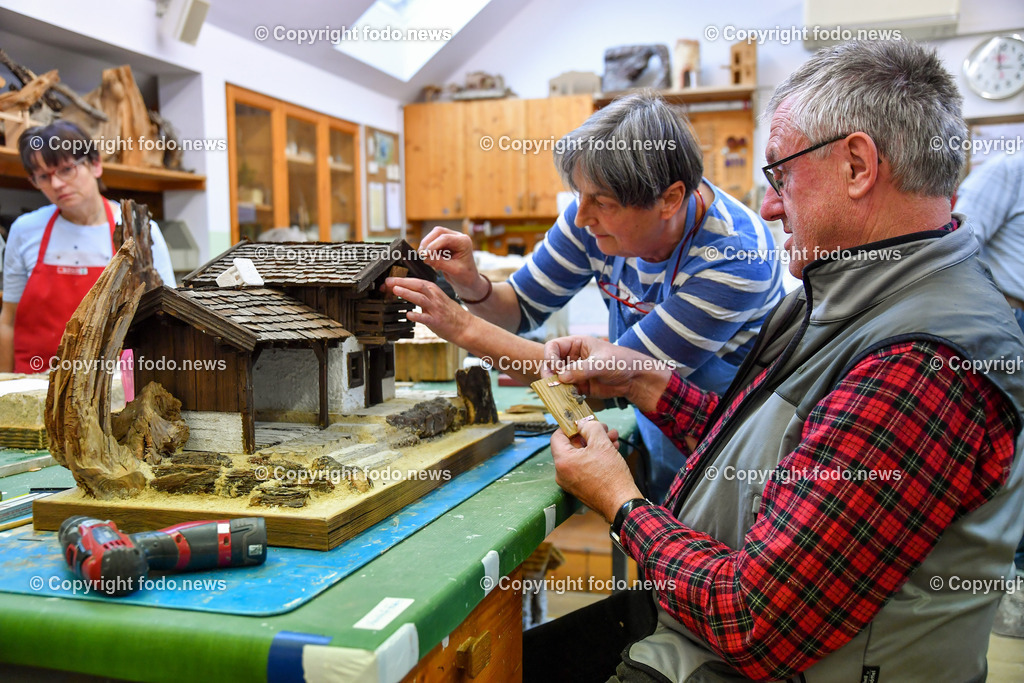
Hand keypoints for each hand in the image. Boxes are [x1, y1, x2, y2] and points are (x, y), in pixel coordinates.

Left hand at [386, 277, 469, 344]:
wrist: (465, 326)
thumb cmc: (450, 314)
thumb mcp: (437, 299)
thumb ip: (423, 295)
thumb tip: (405, 291)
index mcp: (434, 290)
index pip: (416, 281)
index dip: (401, 280)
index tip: (389, 280)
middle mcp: (434, 297)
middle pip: (417, 286)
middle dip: (401, 282)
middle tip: (388, 281)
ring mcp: (436, 309)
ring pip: (421, 298)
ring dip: (407, 293)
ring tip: (395, 291)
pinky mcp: (437, 321)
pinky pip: (426, 318)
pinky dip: (417, 316)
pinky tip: (408, 315)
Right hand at [418, 227, 486, 298]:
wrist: (468, 280)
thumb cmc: (465, 276)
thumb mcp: (453, 271)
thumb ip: (439, 263)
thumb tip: (424, 257)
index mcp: (464, 242)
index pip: (445, 238)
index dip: (433, 245)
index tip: (424, 255)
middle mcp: (457, 237)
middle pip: (438, 232)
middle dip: (428, 242)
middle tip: (421, 254)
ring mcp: (450, 239)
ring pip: (433, 236)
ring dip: (426, 245)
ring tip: (424, 258)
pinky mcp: (444, 244)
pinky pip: (432, 242)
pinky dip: (428, 249)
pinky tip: (429, 259)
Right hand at [542, 336, 670, 411]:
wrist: (636, 379)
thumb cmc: (621, 362)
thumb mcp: (601, 363)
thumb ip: (581, 369)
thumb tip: (561, 377)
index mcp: (577, 344)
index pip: (553, 347)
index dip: (550, 357)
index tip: (555, 369)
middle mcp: (573, 358)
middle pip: (551, 364)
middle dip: (549, 375)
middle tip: (551, 385)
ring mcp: (575, 373)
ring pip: (557, 380)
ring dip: (555, 388)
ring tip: (558, 395)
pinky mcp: (580, 387)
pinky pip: (566, 392)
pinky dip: (564, 397)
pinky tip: (567, 401)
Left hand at [551, 419, 640, 522]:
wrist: (621, 503)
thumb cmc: (611, 476)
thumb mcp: (601, 444)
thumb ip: (590, 428)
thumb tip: (583, 424)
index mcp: (563, 461)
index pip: (557, 436)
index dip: (570, 426)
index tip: (583, 421)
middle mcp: (562, 473)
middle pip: (572, 446)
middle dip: (589, 435)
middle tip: (604, 429)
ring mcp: (571, 482)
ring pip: (581, 456)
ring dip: (596, 445)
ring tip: (613, 439)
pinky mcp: (580, 488)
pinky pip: (584, 467)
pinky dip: (595, 458)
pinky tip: (611, 451)